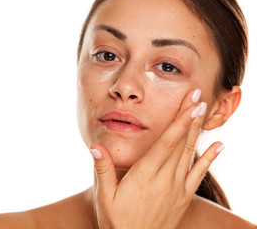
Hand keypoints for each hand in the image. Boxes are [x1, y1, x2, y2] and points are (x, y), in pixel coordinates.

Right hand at [89, 89, 224, 228]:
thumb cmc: (117, 222)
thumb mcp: (105, 197)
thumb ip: (103, 170)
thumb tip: (95, 147)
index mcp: (145, 175)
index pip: (166, 143)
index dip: (179, 122)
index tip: (190, 104)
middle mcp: (165, 179)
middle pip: (181, 143)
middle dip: (191, 118)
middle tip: (198, 97)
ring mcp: (176, 189)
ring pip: (190, 155)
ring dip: (198, 132)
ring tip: (205, 112)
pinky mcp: (183, 198)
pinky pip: (199, 175)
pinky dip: (210, 159)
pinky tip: (219, 146)